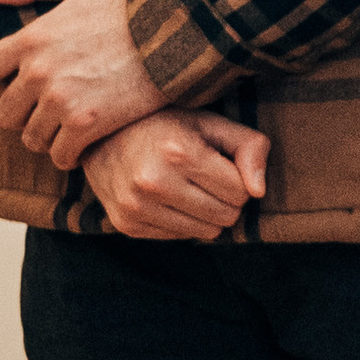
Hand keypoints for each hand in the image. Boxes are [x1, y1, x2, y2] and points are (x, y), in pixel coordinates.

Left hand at [0, 0, 163, 166]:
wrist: (177, 32)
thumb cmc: (132, 6)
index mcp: (31, 38)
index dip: (2, 79)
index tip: (24, 82)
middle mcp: (38, 71)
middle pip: (5, 112)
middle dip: (24, 113)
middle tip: (47, 111)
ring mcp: (61, 100)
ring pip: (31, 138)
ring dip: (47, 137)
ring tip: (66, 129)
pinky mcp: (87, 124)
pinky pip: (60, 155)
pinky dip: (69, 155)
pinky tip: (83, 145)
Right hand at [83, 110, 270, 240]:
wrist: (100, 135)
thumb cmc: (166, 124)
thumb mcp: (210, 122)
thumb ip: (248, 147)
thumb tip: (259, 192)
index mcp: (180, 152)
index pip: (240, 192)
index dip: (239, 179)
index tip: (223, 165)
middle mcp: (154, 181)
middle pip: (225, 216)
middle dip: (226, 199)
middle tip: (208, 178)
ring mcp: (137, 206)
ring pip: (205, 232)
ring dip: (206, 214)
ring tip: (190, 187)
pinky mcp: (127, 225)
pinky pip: (179, 238)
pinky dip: (182, 221)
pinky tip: (169, 198)